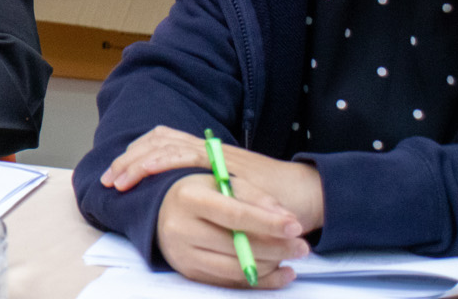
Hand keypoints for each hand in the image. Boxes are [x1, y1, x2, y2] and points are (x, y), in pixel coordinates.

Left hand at [103, 125, 324, 231]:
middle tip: (108, 179)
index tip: (114, 175)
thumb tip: (178, 202)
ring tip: (119, 179)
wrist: (307, 196)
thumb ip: (209, 192)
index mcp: (205, 154)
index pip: (161, 143)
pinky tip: (145, 169)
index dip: (135, 156)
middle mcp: (207, 149)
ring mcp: (215, 154)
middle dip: (128, 159)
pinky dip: (162, 159)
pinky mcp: (224, 163)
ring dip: (138, 160)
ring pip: (165, 145)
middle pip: (156, 141)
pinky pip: (186, 154)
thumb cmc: (273, 200)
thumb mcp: (232, 193)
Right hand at [157, 173, 306, 288]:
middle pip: (237, 245)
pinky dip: (262, 280)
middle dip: (277, 247)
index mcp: (189, 197)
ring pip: (236, 268)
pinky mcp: (189, 271)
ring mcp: (182, 253)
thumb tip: (286, 218)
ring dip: (271, 265)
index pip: (234, 214)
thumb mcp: (223, 183)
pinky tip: (281, 271)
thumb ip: (255, 196)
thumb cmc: (199, 192)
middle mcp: (180, 227)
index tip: (295, 226)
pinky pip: (231, 282)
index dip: (268, 222)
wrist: (162, 209)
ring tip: (291, 257)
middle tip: (303, 246)